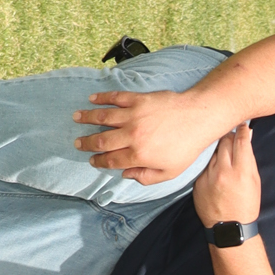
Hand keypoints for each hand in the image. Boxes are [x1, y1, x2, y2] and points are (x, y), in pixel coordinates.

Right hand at [72, 87, 209, 184]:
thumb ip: (146, 177)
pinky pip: (115, 98)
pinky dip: (102, 98)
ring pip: (103, 117)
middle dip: (86, 143)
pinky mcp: (138, 100)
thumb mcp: (169, 172)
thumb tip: (126, 175)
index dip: (98, 161)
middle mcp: (132, 135)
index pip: (111, 160)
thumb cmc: (186, 147)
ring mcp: (133, 115)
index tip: (91, 160)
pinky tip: (92, 99)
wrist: (197, 118)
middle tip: (77, 143)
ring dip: (87, 117)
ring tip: (76, 117)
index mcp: (138, 155)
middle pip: (101, 140)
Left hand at [191, 123, 260, 227]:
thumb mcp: (254, 182)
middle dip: (229, 136)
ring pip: (212, 150)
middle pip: (224, 140)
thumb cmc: (246, 205)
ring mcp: (208, 177)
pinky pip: (203, 164)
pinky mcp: (198, 182)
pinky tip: (214, 169)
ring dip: (218, 147)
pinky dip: (209, 162)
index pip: (240, 140)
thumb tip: (246, 137)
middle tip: (232, 136)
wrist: (229, 228)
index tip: (242, 126)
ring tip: (223, 152)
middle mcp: (223, 172)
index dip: (242, 130)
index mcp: (241, 172)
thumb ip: (249, 158)